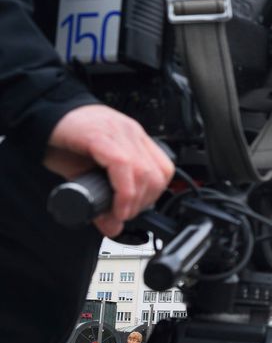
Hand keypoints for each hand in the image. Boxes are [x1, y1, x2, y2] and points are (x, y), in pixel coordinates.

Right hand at [44, 104, 173, 237]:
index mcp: (134, 140)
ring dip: (134, 201)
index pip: (163, 170)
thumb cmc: (62, 140)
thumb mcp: (87, 172)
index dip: (153, 195)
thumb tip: (114, 227)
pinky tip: (116, 205)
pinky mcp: (100, 135)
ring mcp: (118, 132)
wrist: (38, 115)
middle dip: (144, 202)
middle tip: (123, 214)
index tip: (134, 210)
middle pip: (157, 174)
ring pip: (144, 171)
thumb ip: (102, 197)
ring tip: (117, 212)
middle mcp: (131, 134)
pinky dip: (123, 191)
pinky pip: (122, 164)